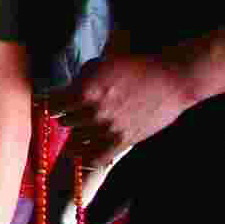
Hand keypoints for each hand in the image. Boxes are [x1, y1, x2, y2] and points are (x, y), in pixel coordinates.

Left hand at [62, 52, 202, 161]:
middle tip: (75, 113)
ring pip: (76, 140)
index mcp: (85, 91)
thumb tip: (63, 92)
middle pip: (64, 122)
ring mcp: (108, 129)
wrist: (171, 80)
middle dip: (69, 116)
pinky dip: (87, 156)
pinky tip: (86, 150)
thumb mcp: (100, 65)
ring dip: (79, 134)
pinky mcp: (123, 142)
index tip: (57, 104)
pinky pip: (95, 158)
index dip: (55, 104)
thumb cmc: (136, 68)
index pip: (54, 106)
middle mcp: (94, 112)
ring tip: (85, 128)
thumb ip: (79, 80)